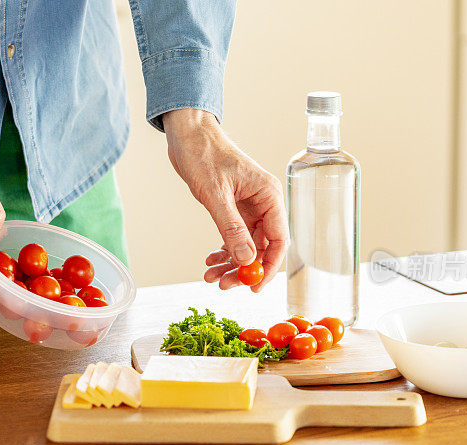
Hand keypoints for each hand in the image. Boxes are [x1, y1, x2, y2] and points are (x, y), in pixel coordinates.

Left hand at [163, 109, 288, 291]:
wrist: (188, 135)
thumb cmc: (204, 154)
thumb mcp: (216, 194)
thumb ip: (232, 228)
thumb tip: (247, 260)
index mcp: (269, 195)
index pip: (278, 239)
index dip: (270, 266)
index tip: (255, 286)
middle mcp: (264, 203)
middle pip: (262, 247)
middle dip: (244, 269)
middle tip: (224, 285)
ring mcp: (250, 207)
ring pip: (247, 246)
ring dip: (231, 264)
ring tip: (210, 276)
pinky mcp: (235, 209)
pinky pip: (235, 238)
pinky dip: (224, 252)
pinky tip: (211, 261)